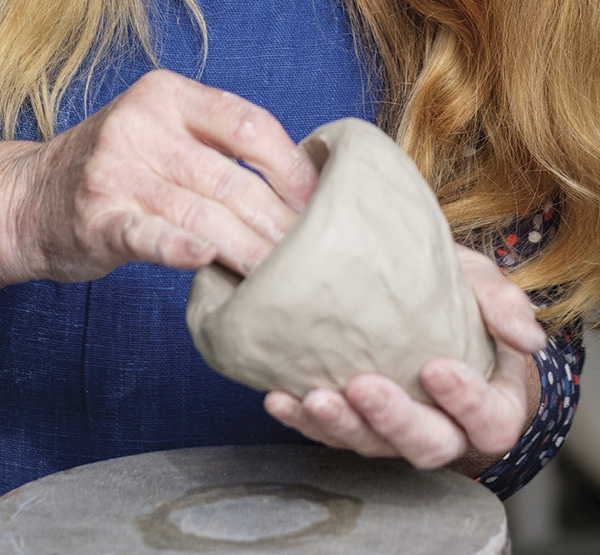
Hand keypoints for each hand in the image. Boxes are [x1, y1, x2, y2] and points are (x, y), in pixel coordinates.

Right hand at [0, 69, 317, 284]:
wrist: (36, 194)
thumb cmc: (124, 169)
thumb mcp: (168, 134)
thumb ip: (222, 148)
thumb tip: (299, 183)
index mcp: (170, 97)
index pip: (249, 126)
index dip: (292, 169)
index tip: (319, 204)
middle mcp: (141, 127)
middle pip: (231, 180)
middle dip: (278, 222)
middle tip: (310, 253)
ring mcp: (115, 172)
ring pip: (201, 214)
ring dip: (248, 249)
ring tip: (282, 274)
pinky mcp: (97, 219)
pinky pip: (147, 234)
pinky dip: (180, 248)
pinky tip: (209, 260)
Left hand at [264, 246, 545, 473]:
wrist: (418, 308)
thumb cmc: (458, 302)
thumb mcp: (482, 288)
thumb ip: (502, 306)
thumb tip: (527, 336)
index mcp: (486, 403)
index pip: (489, 420)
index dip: (466, 402)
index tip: (437, 367)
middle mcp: (440, 427)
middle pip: (426, 445)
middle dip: (393, 420)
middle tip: (363, 386)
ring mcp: (392, 430)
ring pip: (370, 445)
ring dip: (339, 426)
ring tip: (310, 397)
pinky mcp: (354, 422)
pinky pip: (329, 432)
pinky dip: (302, 419)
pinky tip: (280, 397)